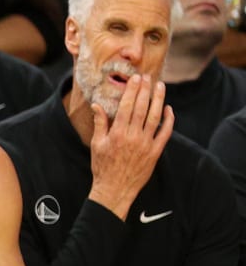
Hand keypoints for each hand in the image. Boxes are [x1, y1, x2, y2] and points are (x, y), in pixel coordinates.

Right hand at [88, 75, 172, 220]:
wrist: (115, 189)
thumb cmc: (102, 167)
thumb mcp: (96, 144)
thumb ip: (100, 123)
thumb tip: (97, 105)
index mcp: (117, 134)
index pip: (126, 107)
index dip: (132, 91)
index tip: (135, 79)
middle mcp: (132, 137)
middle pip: (142, 108)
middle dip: (145, 91)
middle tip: (148, 77)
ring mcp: (146, 144)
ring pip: (155, 117)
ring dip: (158, 100)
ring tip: (160, 86)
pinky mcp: (155, 152)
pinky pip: (165, 133)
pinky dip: (168, 120)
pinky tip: (168, 109)